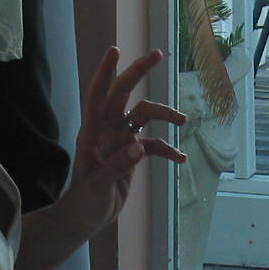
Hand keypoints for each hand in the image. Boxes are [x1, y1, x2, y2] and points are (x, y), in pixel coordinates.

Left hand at [62, 47, 186, 235]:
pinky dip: (167, 149)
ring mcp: (119, 140)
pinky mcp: (130, 155)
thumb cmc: (84, 203)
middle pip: (123, 94)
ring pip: (143, 115)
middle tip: (158, 54)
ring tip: (184, 122)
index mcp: (93, 133)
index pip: (98, 95)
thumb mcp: (99, 187)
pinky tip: (181, 160)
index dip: (105, 72)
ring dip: (163, 114)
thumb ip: (118, 166)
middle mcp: (106, 130)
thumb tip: (140, 147)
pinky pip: (152, 144)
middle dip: (139, 72)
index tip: (115, 50)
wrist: (86, 219)